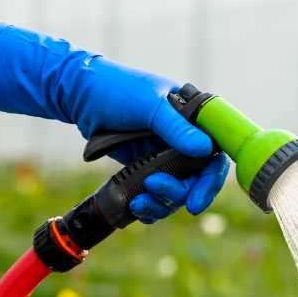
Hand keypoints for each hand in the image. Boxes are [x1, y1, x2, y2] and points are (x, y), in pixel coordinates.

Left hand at [0, 23, 230, 220]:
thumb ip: (176, 128)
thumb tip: (205, 149)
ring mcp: (165, 156)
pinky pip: (156, 196)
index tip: (195, 202)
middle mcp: (184, 141)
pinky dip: (149, 206)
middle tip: (154, 189)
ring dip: (161, 203)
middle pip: (196, 181)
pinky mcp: (146, 168)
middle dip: (178, 193)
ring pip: (176, 193)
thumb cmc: (119, 90)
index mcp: (194, 121)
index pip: (215, 156)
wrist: (81, 96)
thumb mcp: (150, 106)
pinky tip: (136, 206)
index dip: (210, 181)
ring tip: (139, 201)